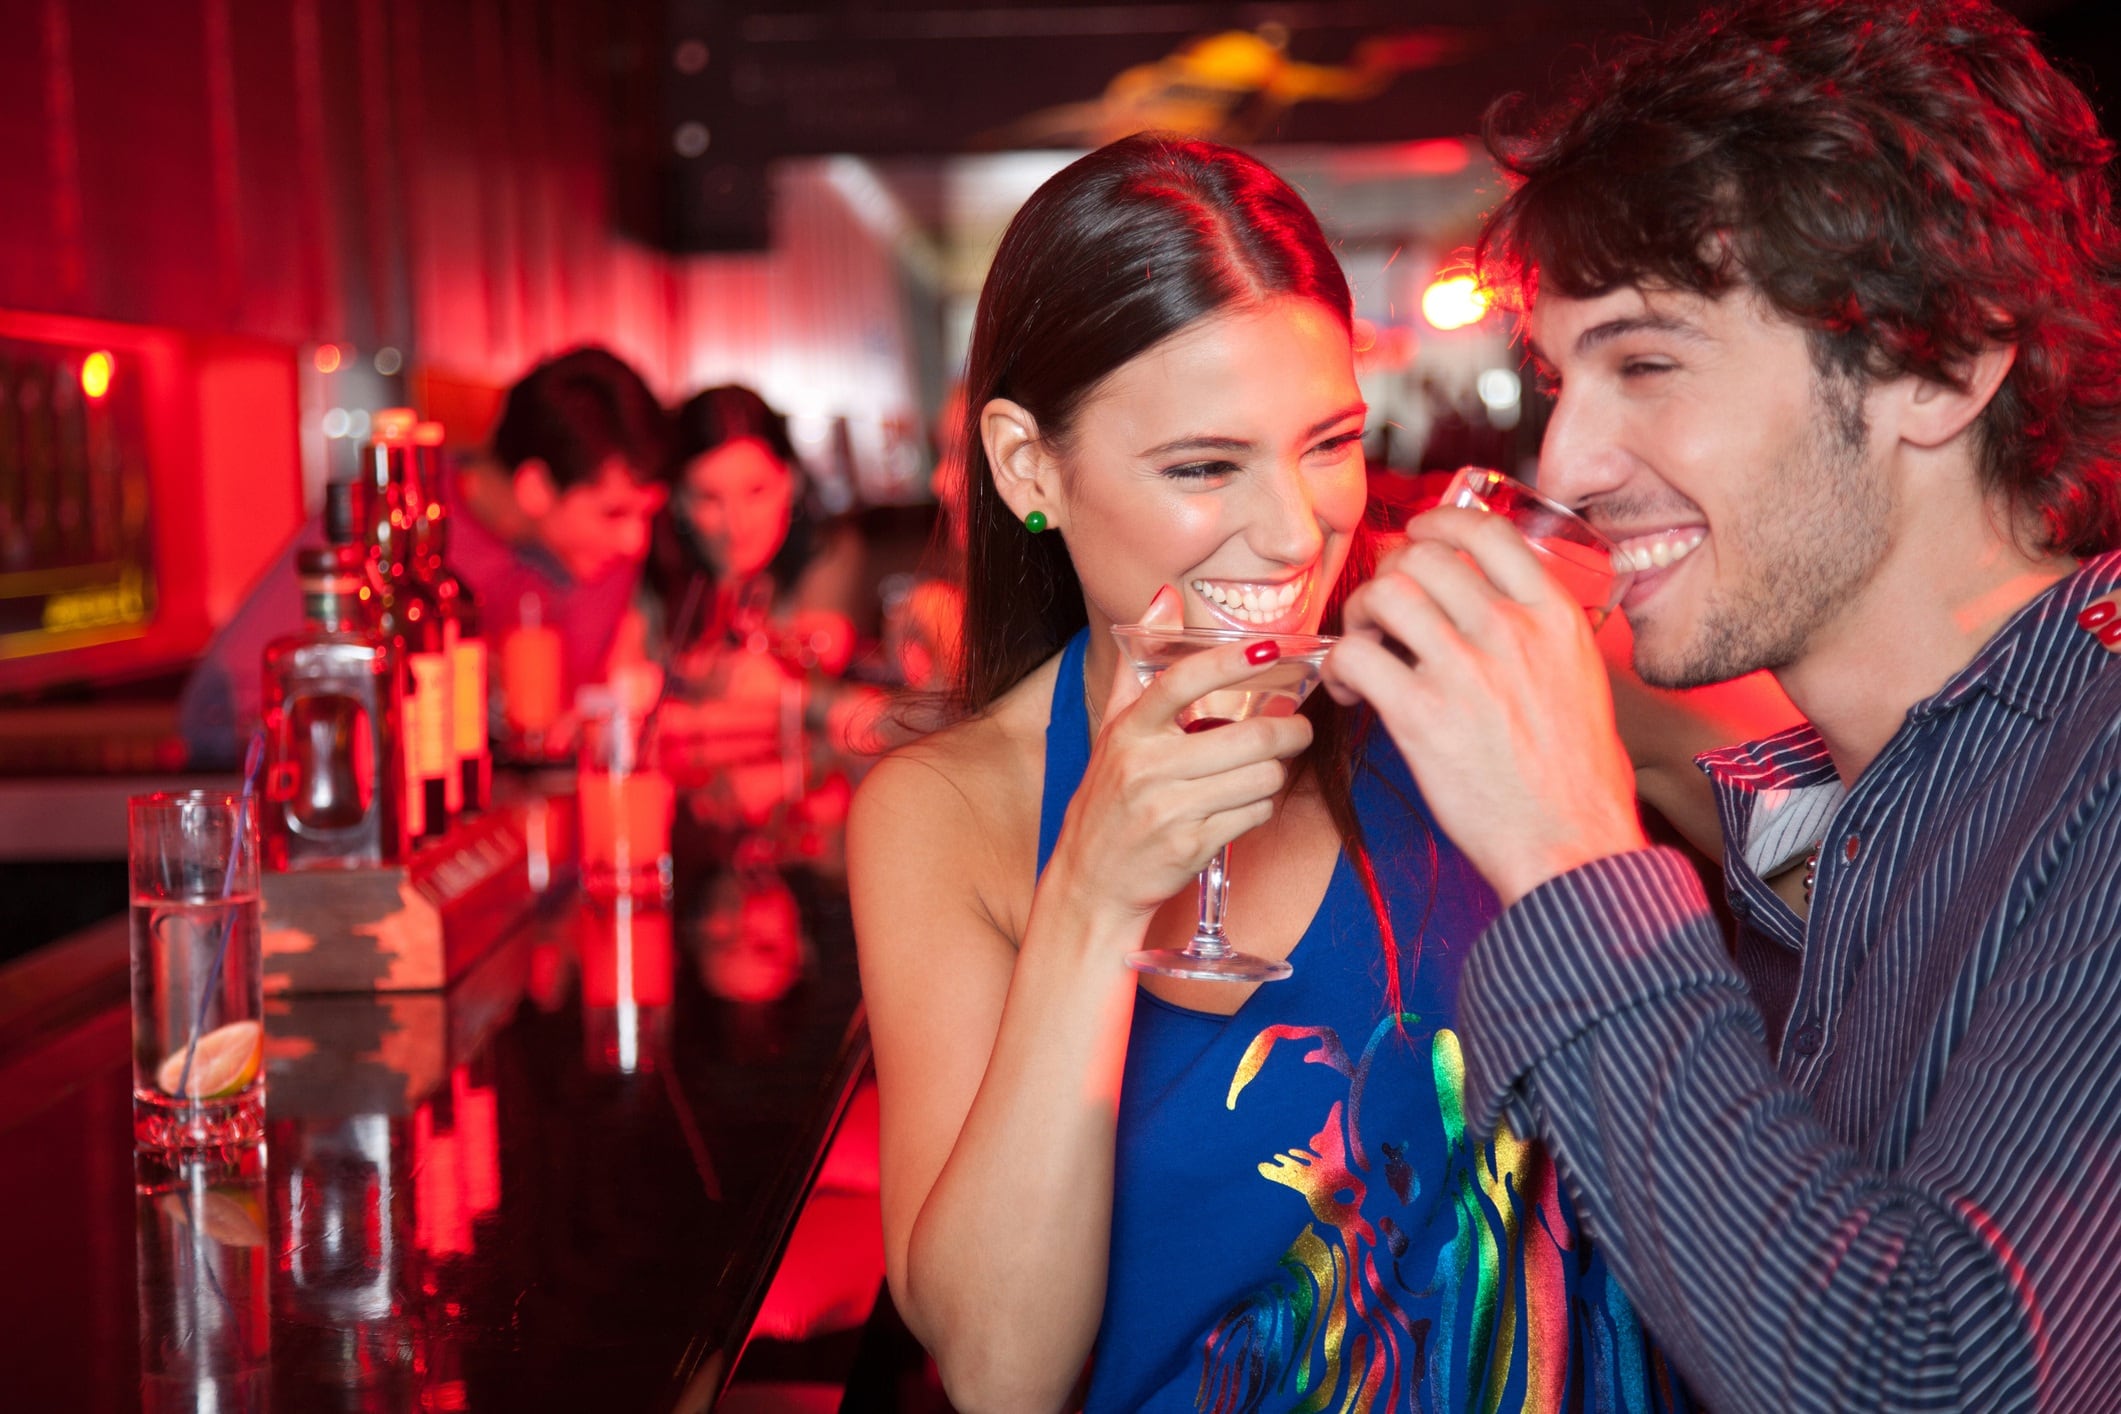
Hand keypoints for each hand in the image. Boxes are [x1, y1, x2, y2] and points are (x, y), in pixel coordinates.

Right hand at [1047, 587, 1313, 924]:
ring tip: (1263, 771)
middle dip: (1288, 731)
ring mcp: (1169, 809)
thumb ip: (1139, 667)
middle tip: (1298, 727)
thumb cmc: (1108, 801)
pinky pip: (1255, 814)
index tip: (1270, 649)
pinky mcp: (1191, 846)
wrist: (1091, 882)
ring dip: (1274, 774)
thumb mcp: (1113, 733)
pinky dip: (1260, 807)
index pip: (1182, 682)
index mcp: (1128, 731)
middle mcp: (1146, 767)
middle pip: (1247, 737)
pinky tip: (1244, 804)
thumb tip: (1164, 598)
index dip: (1230, 662)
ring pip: (1260, 777)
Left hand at [1323, 507, 1644, 904]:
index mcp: (1554, 617)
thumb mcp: (1579, 680)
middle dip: (1389, 576)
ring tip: (1365, 648)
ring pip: (1385, 593)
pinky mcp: (1422, 715)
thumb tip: (1488, 605)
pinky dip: (1340, 667)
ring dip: (1360, 615)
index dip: (1437, 524)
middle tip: (1382, 613)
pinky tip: (1354, 695)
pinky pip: (1355, 655)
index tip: (1416, 539)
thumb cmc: (1576, 778)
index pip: (1486, 530)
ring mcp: (1466, 669)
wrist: (1574, 845)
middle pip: (1423, 556)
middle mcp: (1510, 630)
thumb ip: (1536, 634)